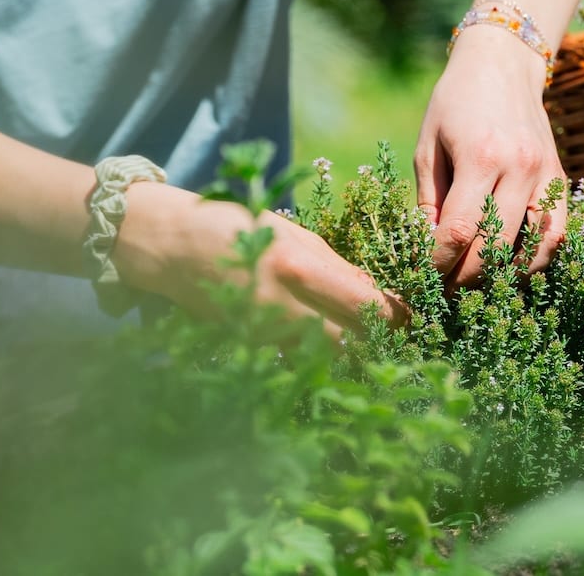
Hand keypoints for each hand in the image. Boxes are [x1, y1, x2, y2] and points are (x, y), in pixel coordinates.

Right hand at [113, 185, 404, 338]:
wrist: (168, 245)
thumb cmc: (234, 224)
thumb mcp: (291, 232)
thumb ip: (334, 266)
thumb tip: (374, 294)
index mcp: (301, 268)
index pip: (368, 306)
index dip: (399, 316)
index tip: (415, 317)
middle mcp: (285, 306)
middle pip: (353, 341)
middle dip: (381, 342)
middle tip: (401, 339)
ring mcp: (264, 332)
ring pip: (326, 357)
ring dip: (351, 354)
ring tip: (372, 348)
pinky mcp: (248, 346)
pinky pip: (294, 358)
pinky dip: (316, 357)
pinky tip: (329, 349)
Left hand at [414, 28, 568, 285]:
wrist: (502, 63)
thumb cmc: (455, 101)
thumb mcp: (429, 143)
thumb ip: (429, 198)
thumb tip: (428, 248)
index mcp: (480, 156)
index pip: (460, 227)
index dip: (439, 260)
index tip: (423, 274)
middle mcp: (519, 167)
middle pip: (497, 245)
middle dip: (468, 277)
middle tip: (446, 292)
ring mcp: (546, 173)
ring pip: (536, 246)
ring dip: (508, 275)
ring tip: (481, 284)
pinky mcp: (560, 177)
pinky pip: (558, 231)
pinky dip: (539, 257)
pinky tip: (515, 267)